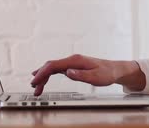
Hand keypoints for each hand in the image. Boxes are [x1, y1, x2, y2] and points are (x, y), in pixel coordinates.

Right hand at [30, 54, 144, 95]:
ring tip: (36, 88)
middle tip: (34, 88)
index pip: (54, 65)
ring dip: (43, 76)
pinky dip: (49, 75)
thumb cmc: (107, 73)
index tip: (35, 81)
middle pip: (50, 66)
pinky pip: (57, 69)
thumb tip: (67, 72)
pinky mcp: (73, 66)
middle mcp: (72, 60)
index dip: (42, 73)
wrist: (114, 70)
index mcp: (75, 61)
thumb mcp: (95, 77)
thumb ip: (81, 75)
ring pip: (53, 68)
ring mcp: (72, 62)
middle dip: (40, 76)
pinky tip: (44, 79)